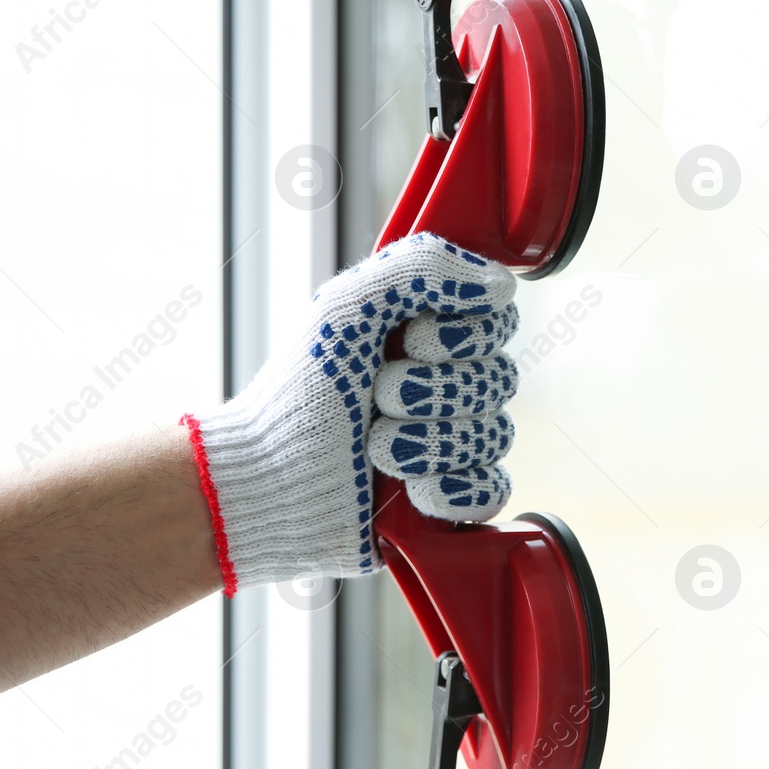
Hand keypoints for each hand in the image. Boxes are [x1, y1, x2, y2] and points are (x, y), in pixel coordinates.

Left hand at [183, 233, 518, 592]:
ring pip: (494, 435)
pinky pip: (492, 492)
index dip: (462, 336)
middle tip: (377, 397)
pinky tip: (416, 489)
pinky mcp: (447, 499)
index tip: (408, 341)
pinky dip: (458, 490)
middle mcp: (444, 386)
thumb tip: (500, 283)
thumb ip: (420, 269)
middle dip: (433, 391)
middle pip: (499, 380)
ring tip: (376, 448)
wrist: (269, 480)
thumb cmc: (299, 391)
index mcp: (426, 335)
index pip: (497, 323)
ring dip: (430, 442)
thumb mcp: (348, 307)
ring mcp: (448, 445)